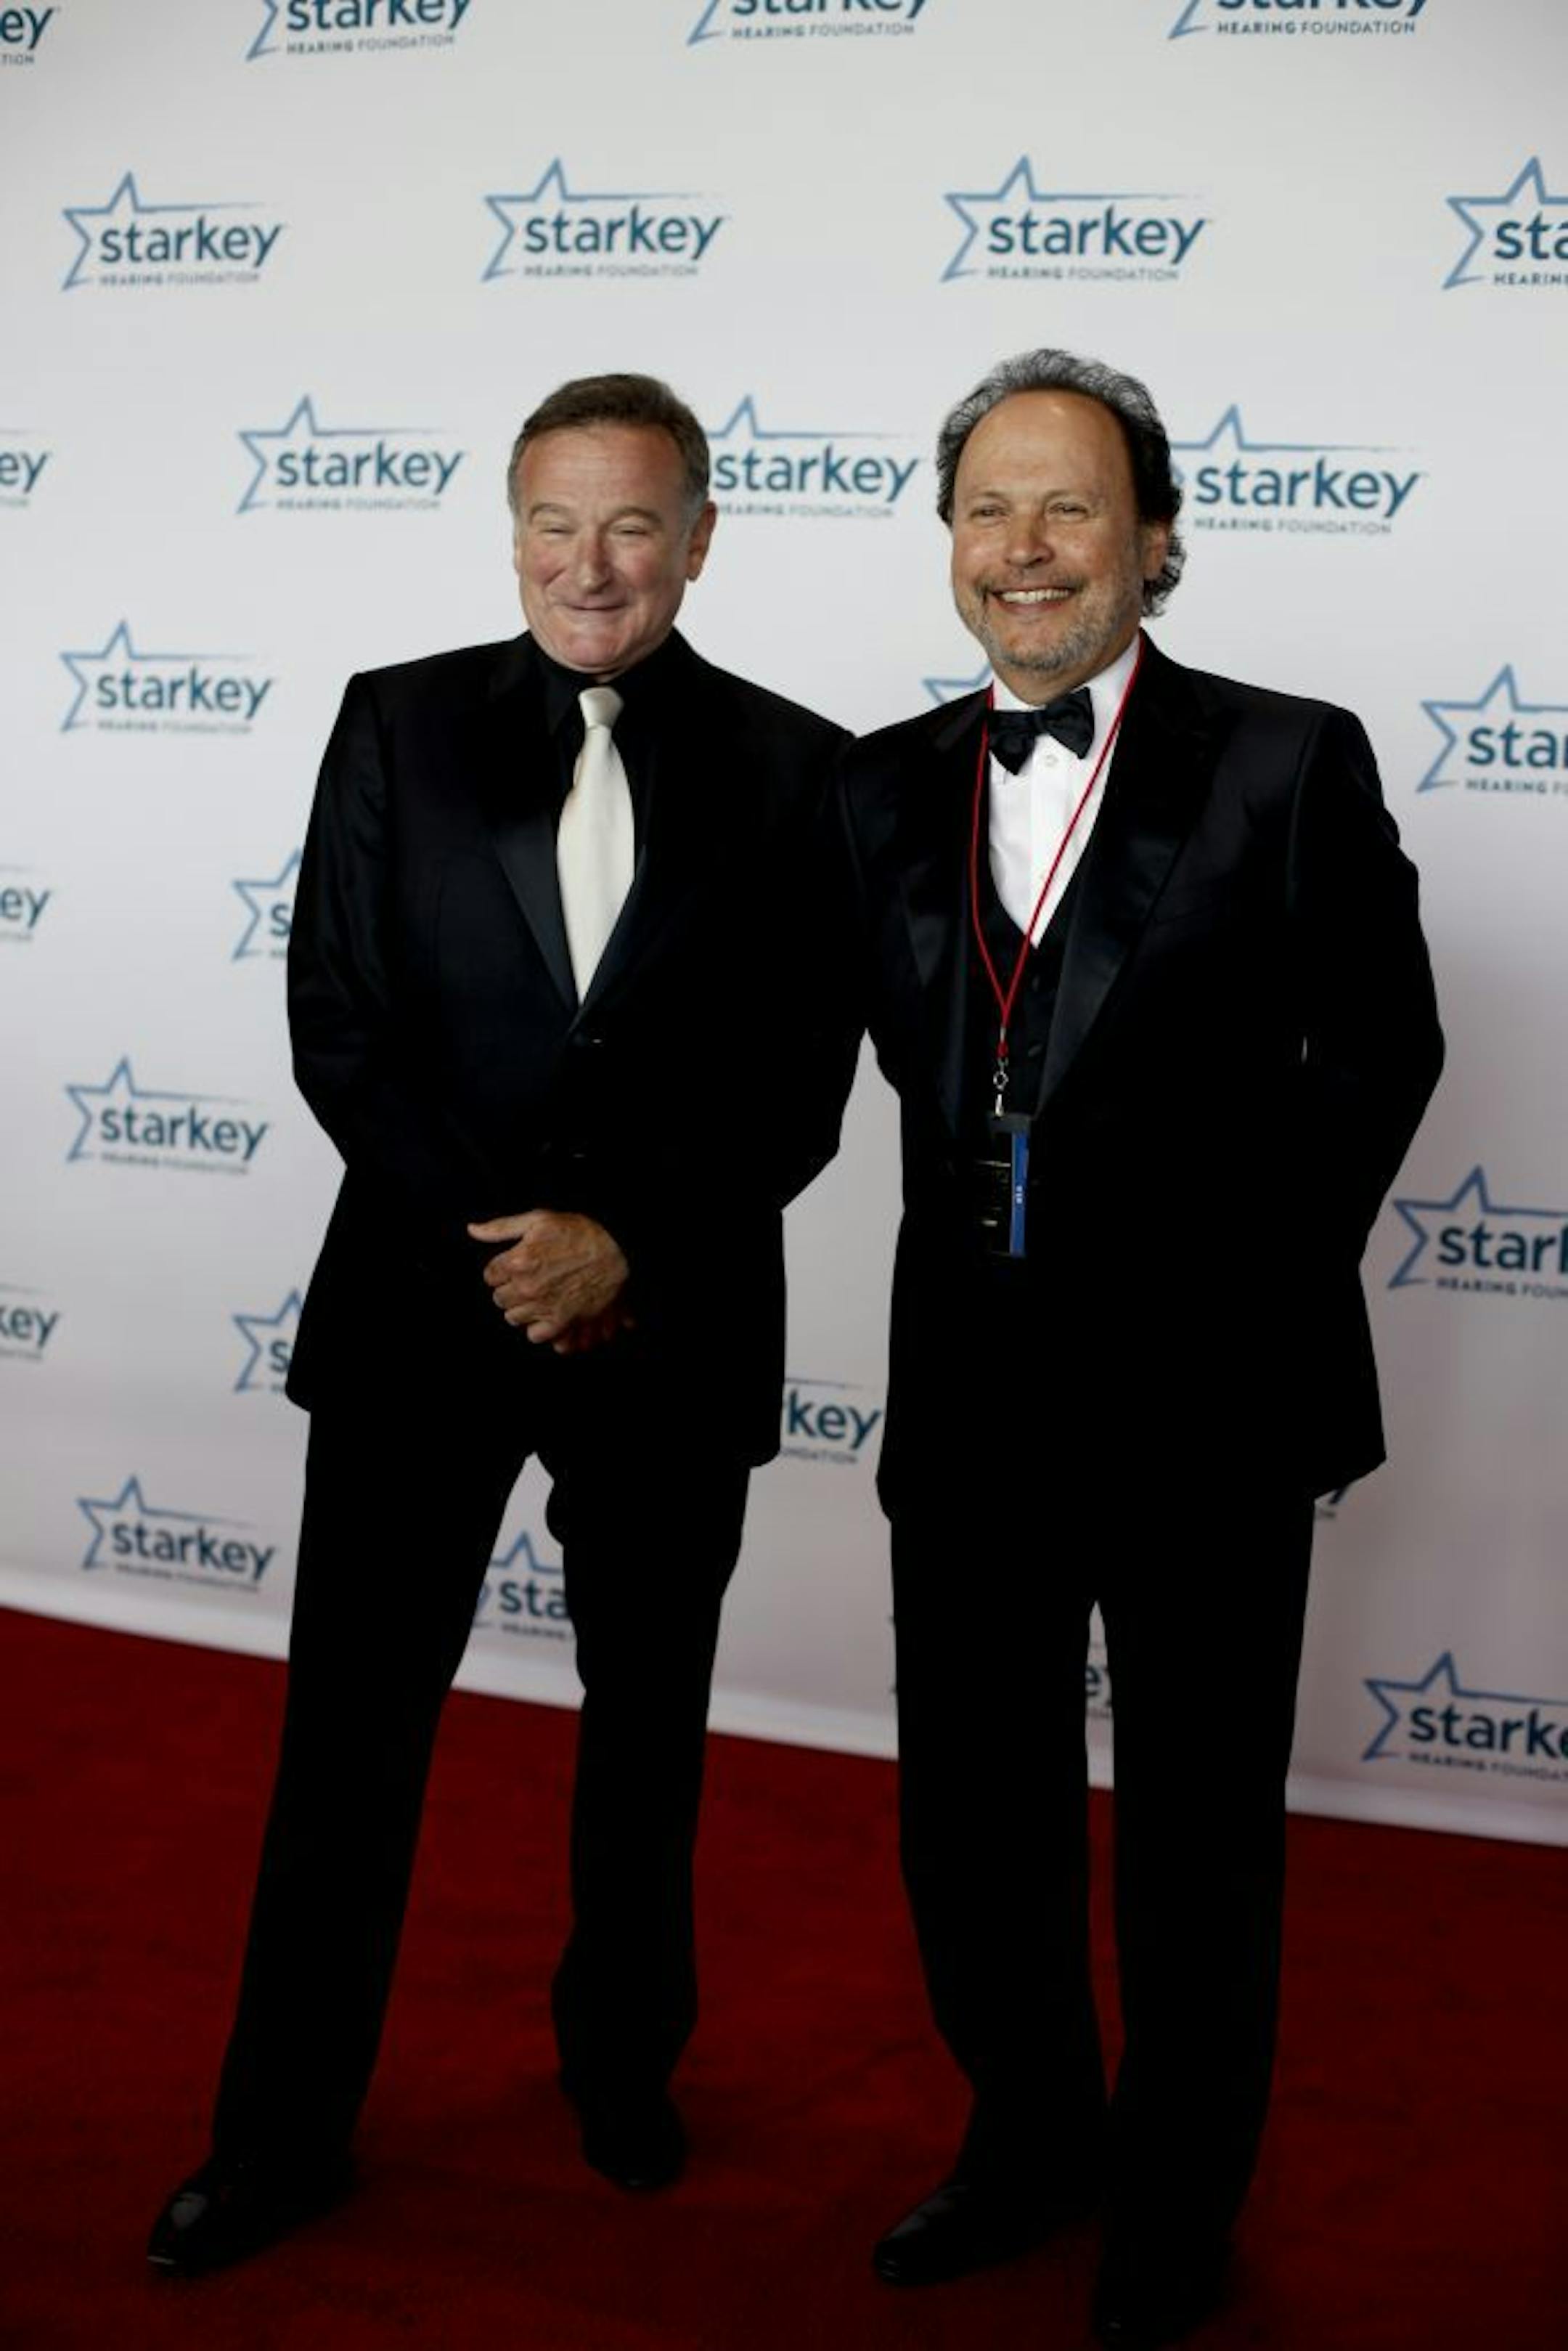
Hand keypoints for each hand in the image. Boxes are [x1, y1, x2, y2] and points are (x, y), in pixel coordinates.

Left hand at [466, 1210, 629, 1349]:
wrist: (618, 1250)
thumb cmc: (580, 1232)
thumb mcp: (539, 1219)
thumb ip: (501, 1227)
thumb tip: (472, 1230)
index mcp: (517, 1261)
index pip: (490, 1276)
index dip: (503, 1270)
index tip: (517, 1266)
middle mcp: (526, 1287)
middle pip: (500, 1299)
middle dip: (511, 1290)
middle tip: (532, 1280)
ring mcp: (542, 1307)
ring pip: (514, 1318)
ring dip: (523, 1309)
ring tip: (541, 1296)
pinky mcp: (560, 1322)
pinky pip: (535, 1336)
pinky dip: (540, 1328)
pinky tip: (548, 1313)